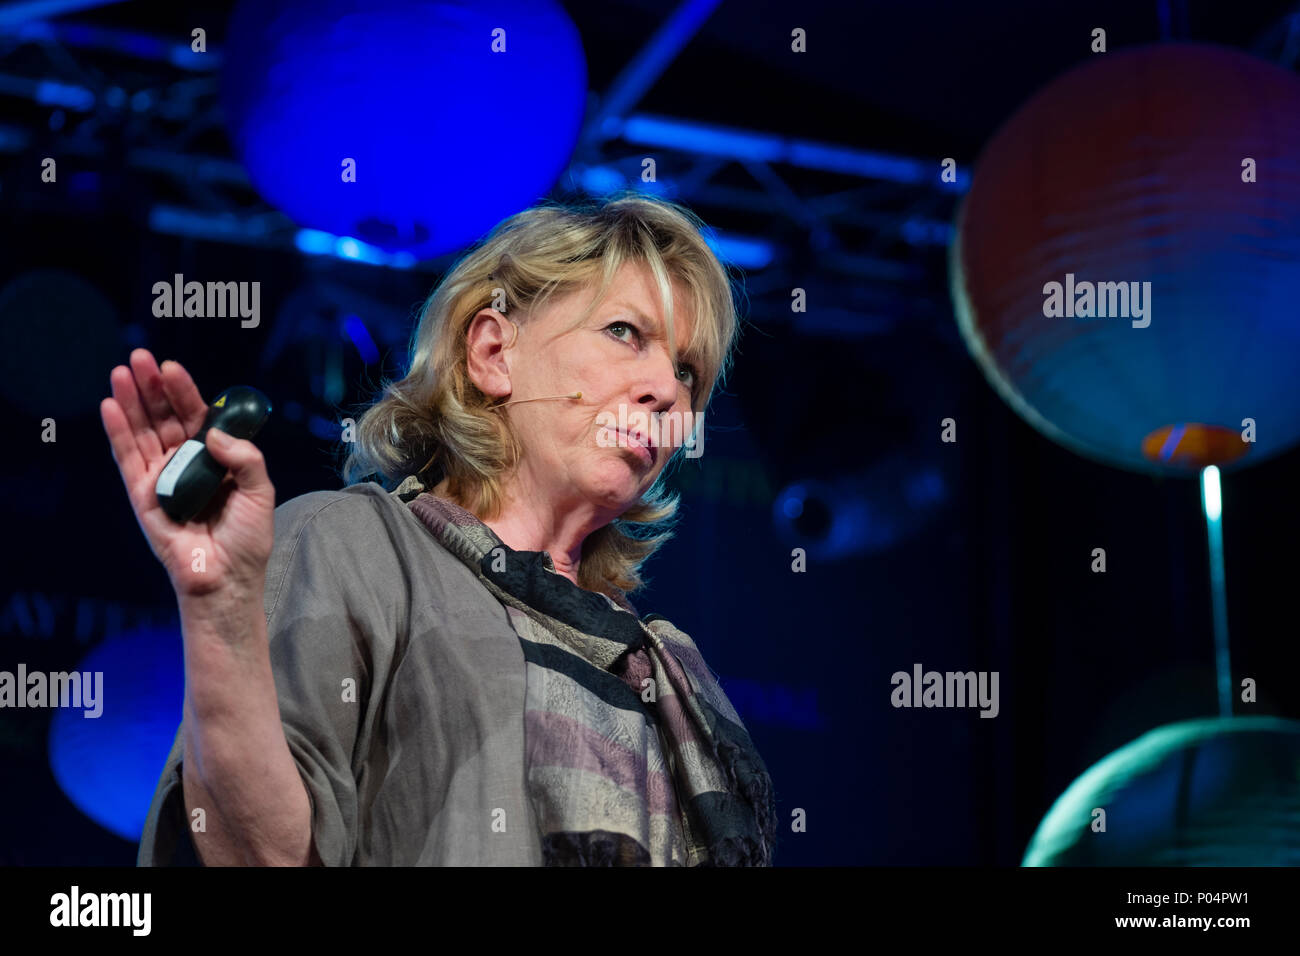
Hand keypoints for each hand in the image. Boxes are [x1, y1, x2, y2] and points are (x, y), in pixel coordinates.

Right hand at [100, 349, 274, 599]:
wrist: (228, 578)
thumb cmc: (248, 539)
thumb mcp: (260, 492)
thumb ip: (245, 459)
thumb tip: (215, 434)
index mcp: (215, 458)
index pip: (196, 417)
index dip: (184, 392)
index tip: (172, 368)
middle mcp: (186, 463)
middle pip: (165, 418)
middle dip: (152, 388)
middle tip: (140, 357)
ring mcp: (162, 477)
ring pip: (142, 432)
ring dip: (130, 402)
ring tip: (121, 372)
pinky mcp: (143, 496)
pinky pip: (127, 459)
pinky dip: (118, 433)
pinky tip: (110, 406)